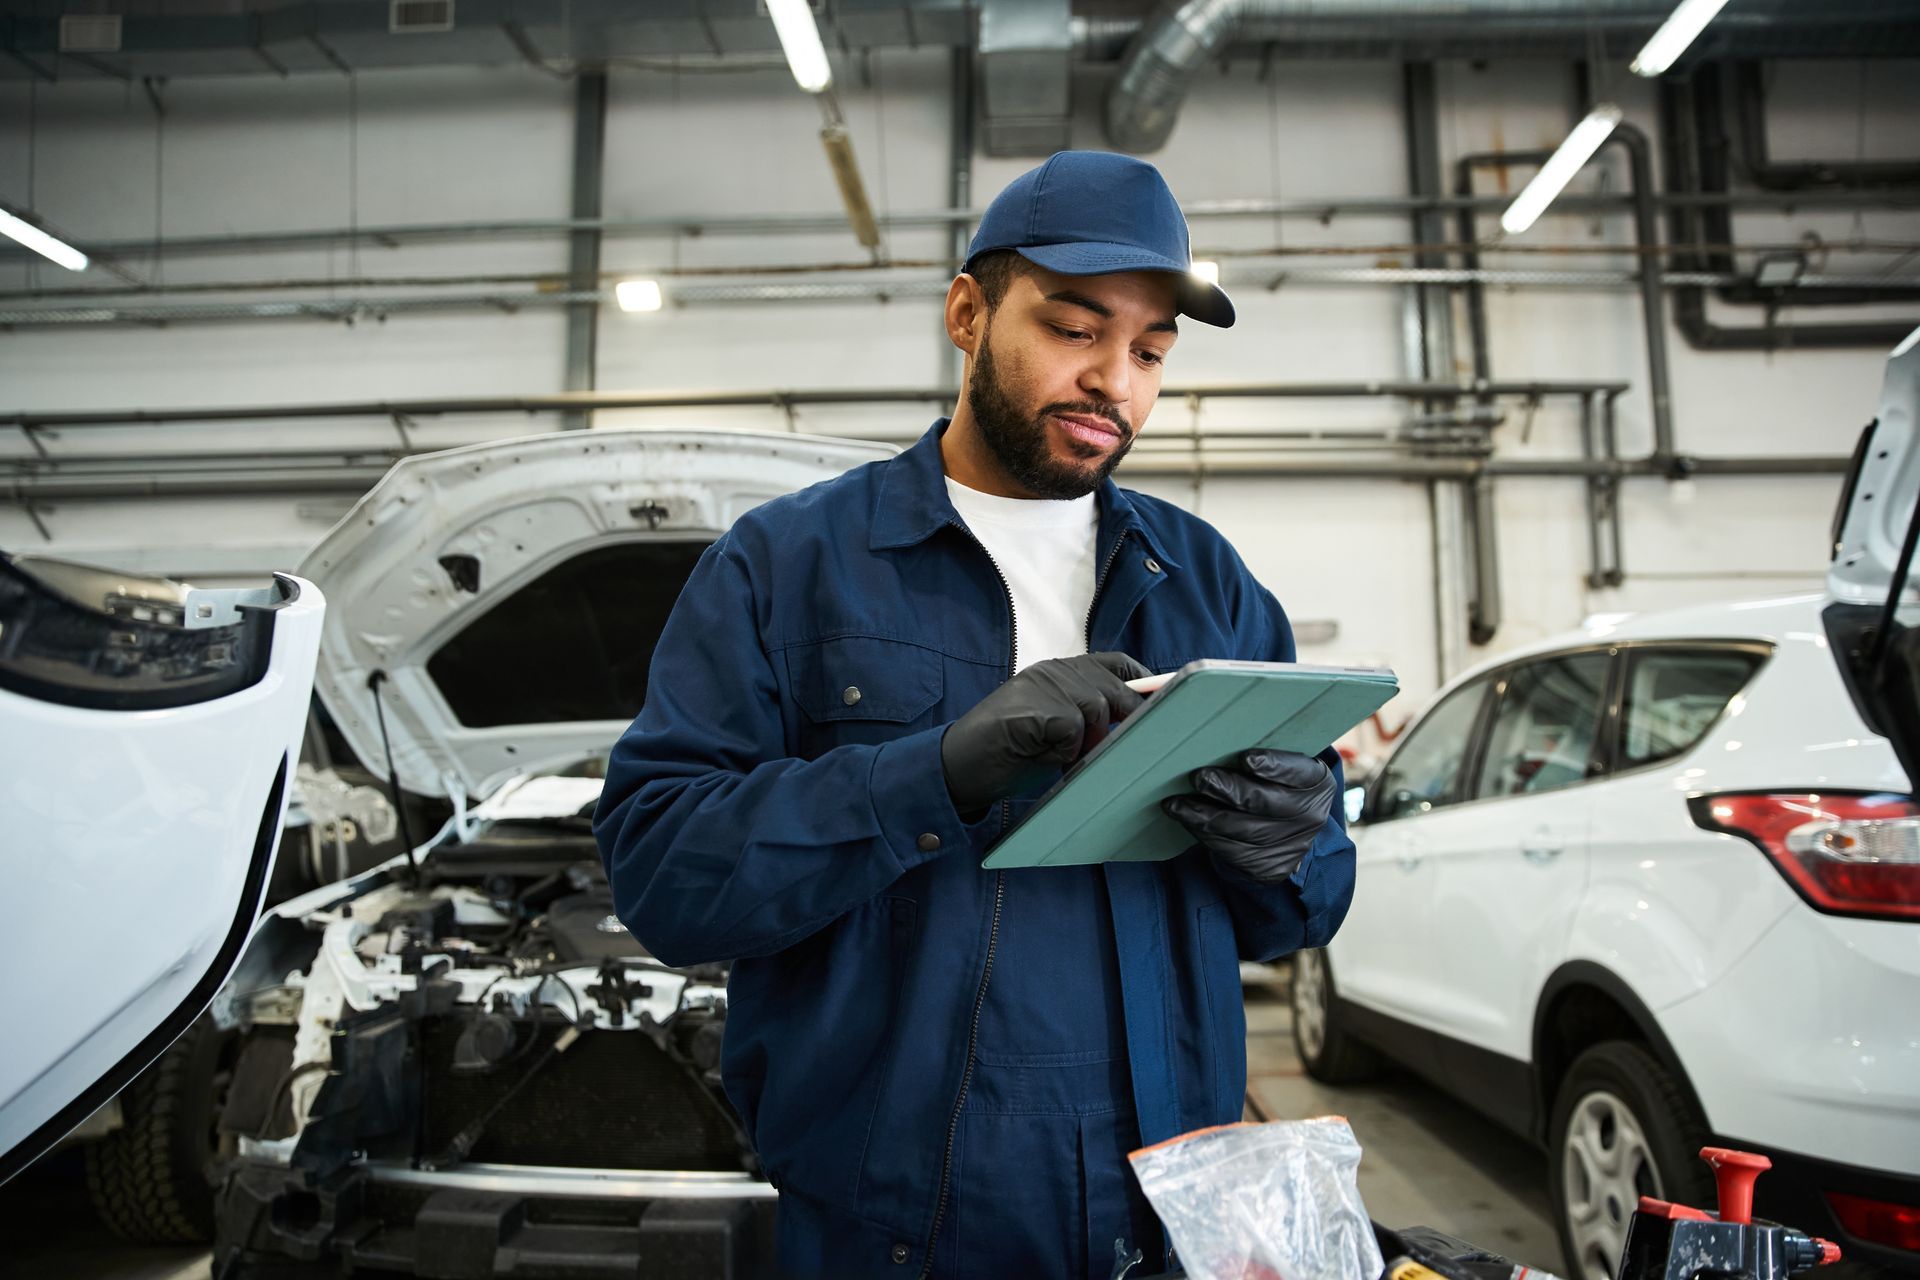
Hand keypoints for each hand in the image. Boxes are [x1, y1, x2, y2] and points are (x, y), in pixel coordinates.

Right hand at [940, 652, 1150, 813]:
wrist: (959, 766)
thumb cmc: (1010, 753)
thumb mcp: (1058, 731)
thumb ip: (1090, 720)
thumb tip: (1134, 725)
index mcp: (1059, 671)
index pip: (1114, 663)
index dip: (1142, 680)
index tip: (1161, 700)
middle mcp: (1053, 670)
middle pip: (1113, 686)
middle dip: (1121, 719)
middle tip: (1102, 748)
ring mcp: (1042, 685)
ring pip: (1095, 707)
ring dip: (1086, 740)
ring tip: (1060, 756)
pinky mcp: (1035, 706)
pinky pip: (1073, 728)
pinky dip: (1065, 749)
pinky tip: (1043, 755)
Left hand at [1162, 749, 1336, 884]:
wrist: (1288, 830)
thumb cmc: (1275, 782)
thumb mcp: (1282, 763)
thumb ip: (1261, 750)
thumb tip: (1218, 735)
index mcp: (1316, 781)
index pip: (1296, 772)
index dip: (1272, 765)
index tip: (1246, 759)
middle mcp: (1309, 815)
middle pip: (1262, 802)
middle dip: (1227, 789)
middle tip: (1198, 777)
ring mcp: (1290, 845)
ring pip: (1240, 830)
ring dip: (1202, 815)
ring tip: (1175, 803)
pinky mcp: (1267, 866)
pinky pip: (1230, 850)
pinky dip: (1203, 833)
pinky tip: (1185, 818)